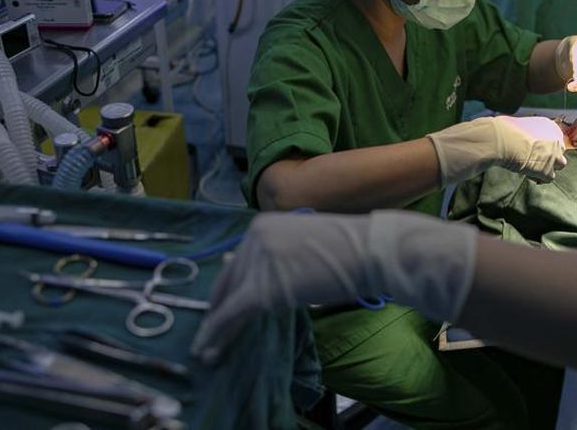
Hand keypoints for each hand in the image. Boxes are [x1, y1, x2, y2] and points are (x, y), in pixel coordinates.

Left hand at [190, 210, 475, 365]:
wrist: (370, 252)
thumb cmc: (351, 252)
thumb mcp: (305, 248)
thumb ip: (278, 258)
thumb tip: (255, 279)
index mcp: (263, 225)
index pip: (237, 262)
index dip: (226, 289)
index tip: (220, 309)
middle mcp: (253, 238)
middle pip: (228, 281)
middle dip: (217, 309)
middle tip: (208, 334)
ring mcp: (256, 261)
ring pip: (227, 300)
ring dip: (214, 328)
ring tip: (206, 350)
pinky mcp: (261, 288)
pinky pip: (231, 314)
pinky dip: (217, 334)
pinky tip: (208, 351)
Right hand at [428, 116, 566, 185]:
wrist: (498, 140)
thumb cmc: (502, 129)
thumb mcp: (517, 123)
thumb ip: (524, 129)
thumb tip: (512, 128)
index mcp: (549, 126)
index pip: (555, 138)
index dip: (546, 146)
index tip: (536, 150)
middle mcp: (555, 140)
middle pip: (560, 152)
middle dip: (550, 157)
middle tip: (535, 159)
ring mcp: (553, 157)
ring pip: (559, 165)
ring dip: (548, 167)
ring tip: (533, 168)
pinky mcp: (547, 171)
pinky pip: (548, 178)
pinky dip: (540, 178)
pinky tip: (529, 175)